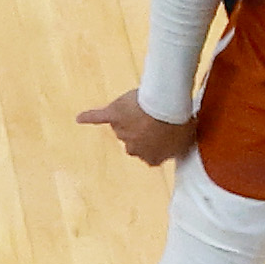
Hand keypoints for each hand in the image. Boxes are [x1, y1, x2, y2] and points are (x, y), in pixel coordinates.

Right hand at [75, 93, 198, 165]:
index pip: (150, 156)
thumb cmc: (179, 125)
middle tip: (152, 119)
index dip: (156, 144)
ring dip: (128, 119)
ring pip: (121, 128)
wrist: (167, 107)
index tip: (162, 134)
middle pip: (133, 143)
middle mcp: (133, 149)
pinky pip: (98, 117)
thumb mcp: (186, 141)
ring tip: (140, 105)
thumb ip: (178, 147)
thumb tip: (177, 147)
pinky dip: (89, 117)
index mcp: (151, 158)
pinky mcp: (113, 115)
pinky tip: (79, 118)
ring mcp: (122, 131)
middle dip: (140, 133)